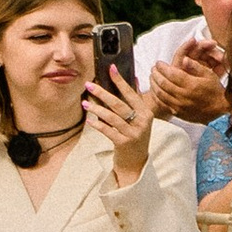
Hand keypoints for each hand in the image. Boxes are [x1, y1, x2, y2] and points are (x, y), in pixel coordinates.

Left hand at [84, 71, 156, 187]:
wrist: (137, 162)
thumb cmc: (136, 136)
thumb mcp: (140, 118)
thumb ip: (136, 100)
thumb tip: (134, 79)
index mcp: (146, 112)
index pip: (131, 93)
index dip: (120, 80)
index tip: (111, 68)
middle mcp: (141, 122)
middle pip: (119, 104)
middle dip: (102, 93)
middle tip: (89, 85)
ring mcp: (133, 133)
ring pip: (112, 117)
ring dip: (96, 109)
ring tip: (85, 103)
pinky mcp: (124, 143)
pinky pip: (108, 131)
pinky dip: (98, 125)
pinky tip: (89, 120)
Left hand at [149, 43, 226, 124]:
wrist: (220, 110)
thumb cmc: (215, 91)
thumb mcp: (209, 75)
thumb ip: (195, 66)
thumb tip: (184, 59)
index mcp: (191, 85)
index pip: (171, 73)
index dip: (162, 67)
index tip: (159, 63)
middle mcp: (184, 96)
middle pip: (163, 83)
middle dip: (156, 74)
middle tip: (153, 68)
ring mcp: (179, 106)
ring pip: (160, 93)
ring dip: (154, 84)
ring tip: (152, 77)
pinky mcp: (178, 113)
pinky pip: (162, 104)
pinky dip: (156, 96)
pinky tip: (155, 90)